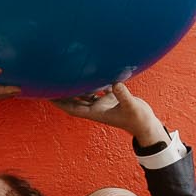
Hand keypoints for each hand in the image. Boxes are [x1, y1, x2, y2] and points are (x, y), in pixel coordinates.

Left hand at [53, 83, 167, 147]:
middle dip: (63, 92)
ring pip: (85, 93)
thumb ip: (123, 96)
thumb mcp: (132, 107)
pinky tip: (92, 70)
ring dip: (76, 85)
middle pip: (75, 100)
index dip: (60, 102)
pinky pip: (99, 88)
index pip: (73, 108)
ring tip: (66, 72)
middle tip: (51, 79)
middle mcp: (97, 108)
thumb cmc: (139, 120)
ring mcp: (103, 103)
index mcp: (97, 112)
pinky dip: (94, 81)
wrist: (147, 125)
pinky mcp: (112, 97)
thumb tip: (115, 83)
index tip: (48, 95)